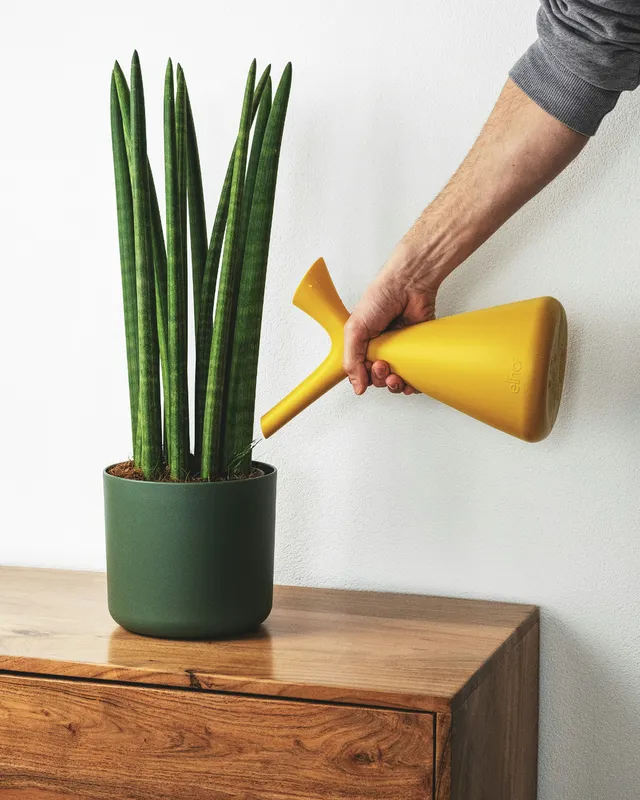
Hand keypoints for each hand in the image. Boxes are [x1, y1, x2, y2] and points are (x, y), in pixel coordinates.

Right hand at [343, 241, 440, 394]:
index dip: (364, 377)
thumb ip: (351, 359)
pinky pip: (416, 376)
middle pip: (379, 378)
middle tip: (382, 365)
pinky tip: (409, 382)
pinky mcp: (417, 350)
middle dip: (379, 378)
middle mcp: (382, 349)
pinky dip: (412, 384)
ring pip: (397, 380)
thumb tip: (356, 386)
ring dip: (395, 385)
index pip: (361, 371)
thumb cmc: (380, 297)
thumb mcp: (355, 329)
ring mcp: (400, 350)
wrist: (408, 285)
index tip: (368, 371)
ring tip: (395, 375)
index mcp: (364, 344)